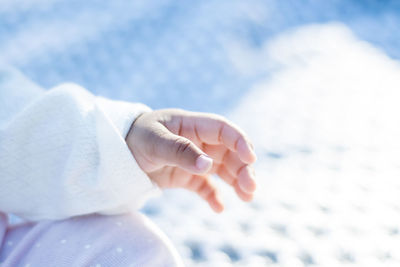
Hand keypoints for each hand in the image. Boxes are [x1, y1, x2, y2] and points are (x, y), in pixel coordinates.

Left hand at [126, 109, 256, 212]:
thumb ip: (180, 151)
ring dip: (236, 182)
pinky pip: (205, 186)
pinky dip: (213, 197)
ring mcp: (193, 159)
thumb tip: (208, 165)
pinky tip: (219, 208)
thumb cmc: (133, 139)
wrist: (115, 154)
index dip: (240, 141)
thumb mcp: (154, 142)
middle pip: (229, 152)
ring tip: (247, 198)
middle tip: (251, 188)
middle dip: (243, 168)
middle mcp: (198, 141)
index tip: (251, 158)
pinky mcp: (186, 176)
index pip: (223, 130)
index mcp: (191, 125)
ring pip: (222, 169)